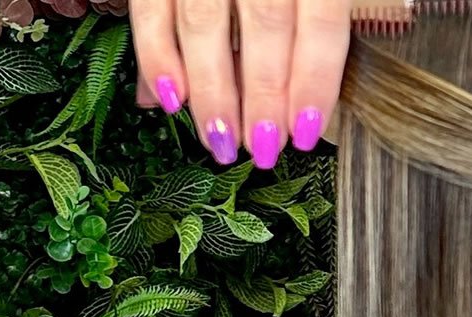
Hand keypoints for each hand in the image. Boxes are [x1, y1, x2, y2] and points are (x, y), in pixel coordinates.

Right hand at [130, 0, 353, 166]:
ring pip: (205, 19)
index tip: (304, 134)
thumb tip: (301, 119)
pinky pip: (151, 6)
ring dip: (212, 89)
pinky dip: (157, 54)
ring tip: (220, 139)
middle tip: (261, 147)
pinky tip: (173, 99)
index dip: (314, 81)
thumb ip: (305, 42)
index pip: (320, 21)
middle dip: (264, 94)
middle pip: (265, 22)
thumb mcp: (307, 0)